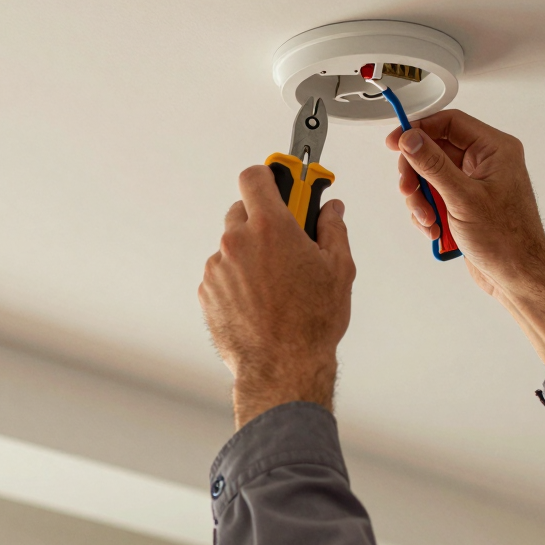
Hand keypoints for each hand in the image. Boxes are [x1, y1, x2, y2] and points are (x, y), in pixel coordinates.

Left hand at [199, 165, 355, 426]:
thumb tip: (331, 209)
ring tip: (276, 283)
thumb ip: (332, 228)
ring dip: (250, 253)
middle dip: (263, 219)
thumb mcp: (338, 269)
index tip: (280, 181)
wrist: (281, 367)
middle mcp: (236, 242)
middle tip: (287, 239)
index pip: (255, 176)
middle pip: (242, 210)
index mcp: (269, 227)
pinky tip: (260, 301)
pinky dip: (237, 279)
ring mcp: (217, 268)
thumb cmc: (311, 323)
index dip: (268, 176)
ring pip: (232, 245)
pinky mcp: (206, 292)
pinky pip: (222, 273)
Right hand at [384, 109, 544, 288]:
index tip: (395, 142)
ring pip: (431, 177)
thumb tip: (411, 139)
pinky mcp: (465, 204)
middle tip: (408, 190)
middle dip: (417, 174)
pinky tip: (436, 229)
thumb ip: (433, 165)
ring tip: (429, 219)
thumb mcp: (463, 198)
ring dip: (421, 199)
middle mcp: (486, 163)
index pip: (450, 123)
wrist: (516, 276)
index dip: (419, 130)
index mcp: (495, 150)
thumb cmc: (507, 240)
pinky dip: (429, 213)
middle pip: (434, 151)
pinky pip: (435, 197)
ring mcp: (474, 184)